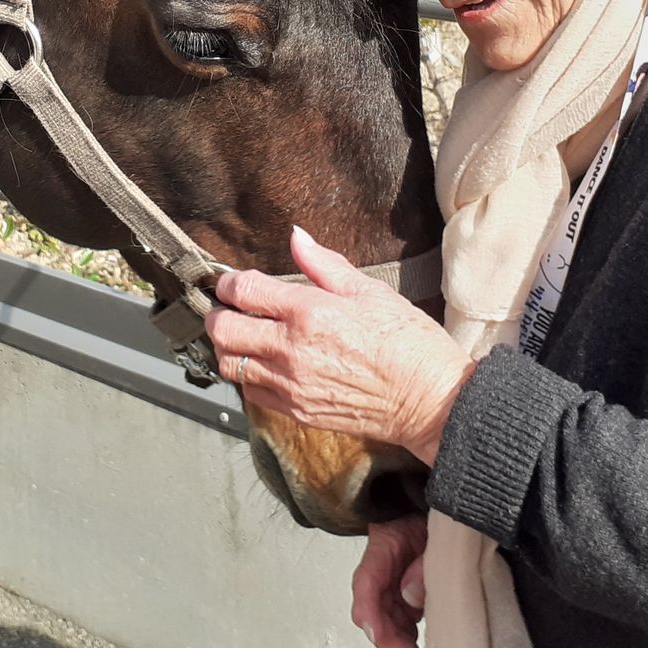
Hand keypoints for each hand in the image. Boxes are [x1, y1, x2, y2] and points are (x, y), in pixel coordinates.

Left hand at [205, 226, 471, 465]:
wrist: (429, 399)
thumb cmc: (407, 342)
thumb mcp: (369, 290)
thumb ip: (324, 263)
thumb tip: (296, 236)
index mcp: (309, 311)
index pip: (244, 291)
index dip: (228, 282)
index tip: (229, 281)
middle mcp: (292, 349)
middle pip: (223, 330)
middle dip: (217, 314)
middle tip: (227, 308)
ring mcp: (291, 384)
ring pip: (230, 364)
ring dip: (227, 347)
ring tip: (241, 336)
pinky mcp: (297, 411)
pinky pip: (251, 393)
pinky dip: (247, 377)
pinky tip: (262, 365)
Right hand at [353, 514, 429, 647]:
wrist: (442, 514)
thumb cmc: (432, 517)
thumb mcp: (434, 530)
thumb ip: (422, 562)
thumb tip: (412, 595)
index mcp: (383, 548)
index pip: (366, 582)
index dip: (368, 611)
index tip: (377, 634)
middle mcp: (383, 574)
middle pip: (375, 613)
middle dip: (391, 642)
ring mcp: (393, 589)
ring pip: (388, 626)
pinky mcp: (406, 601)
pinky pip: (403, 627)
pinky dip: (411, 647)